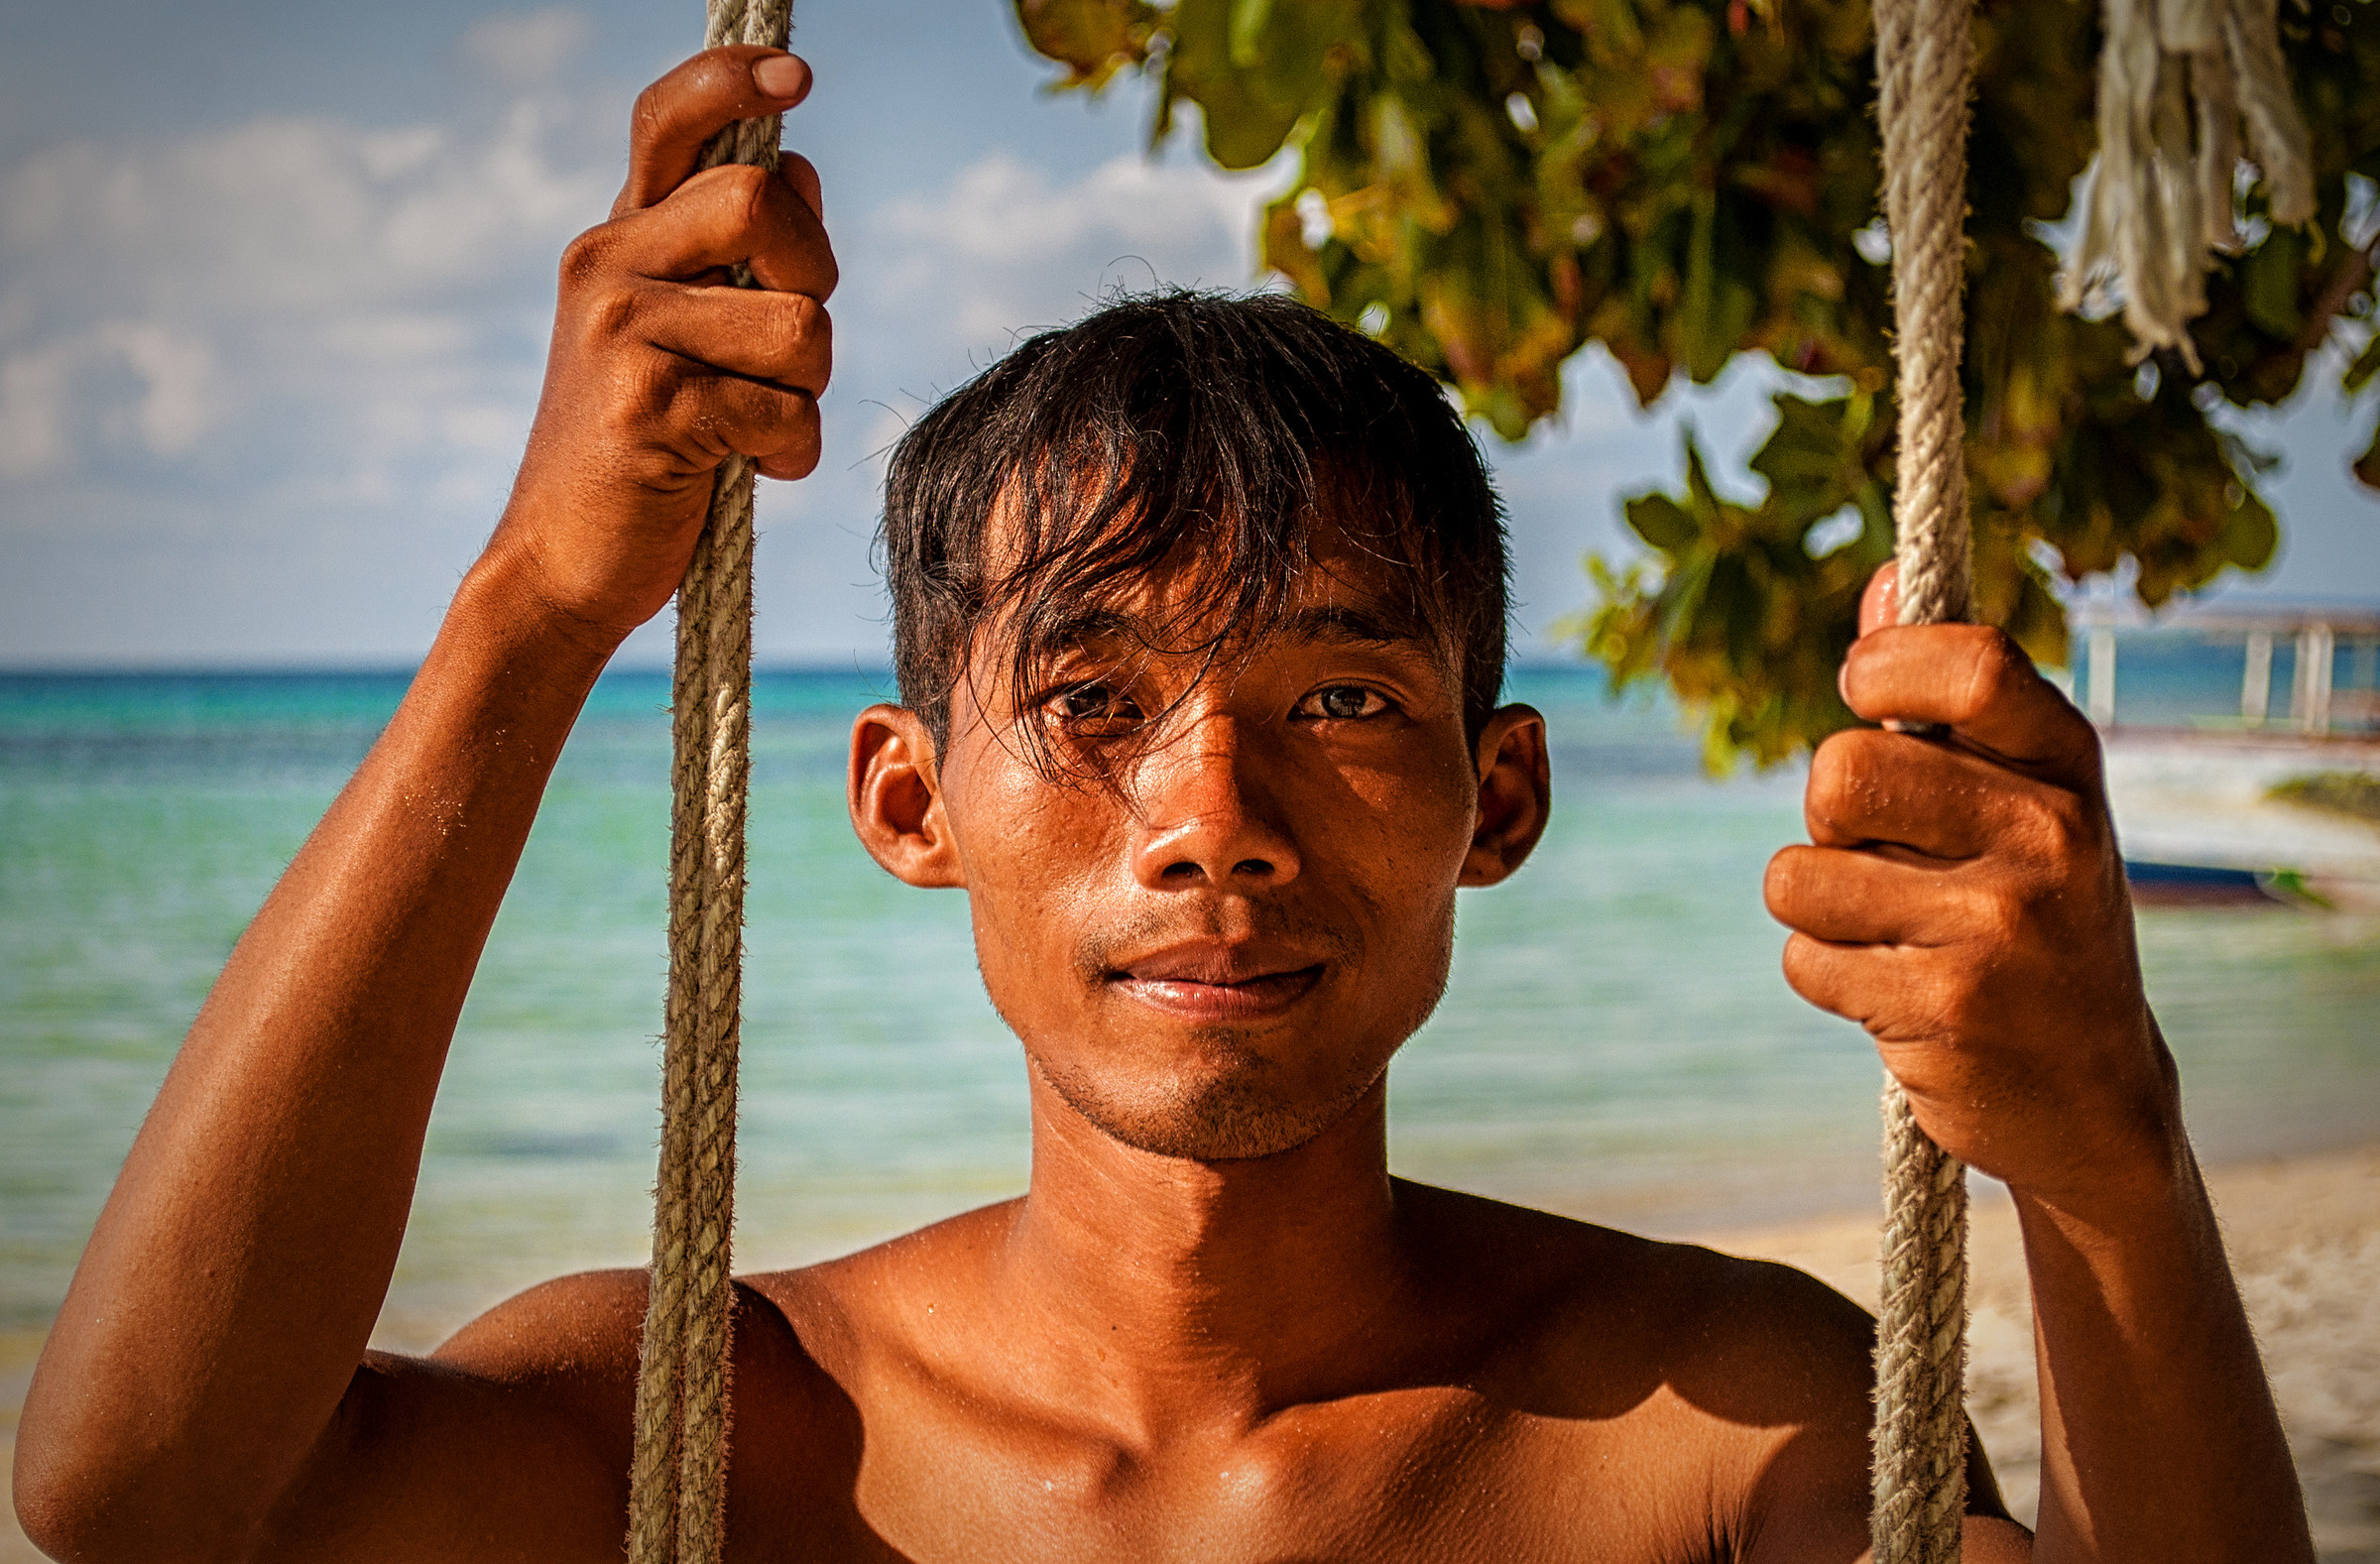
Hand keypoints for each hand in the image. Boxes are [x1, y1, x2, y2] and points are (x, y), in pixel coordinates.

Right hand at [477, 46, 835, 647]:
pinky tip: (747, 473)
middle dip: (817, 280)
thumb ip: (732, 258)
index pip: (668, 121)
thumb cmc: (645, 453)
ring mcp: (618, 333)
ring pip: (800, 324)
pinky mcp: (645, 408)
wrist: (564, 566)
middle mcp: (607, 267)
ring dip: (810, 393)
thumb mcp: (682, 337)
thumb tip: (799, 167)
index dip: (732, 80)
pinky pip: (783, 411)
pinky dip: (790, 455)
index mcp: (620, 241)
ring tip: (757, 428)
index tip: (796, 77)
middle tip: (791, 354)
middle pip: (761, 203)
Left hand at [1764, 566, 2182, 1207]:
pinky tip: (1898, 993)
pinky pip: (1803, 957)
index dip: (1884, 663)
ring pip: (1799, 873)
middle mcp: (2049, 839)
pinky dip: (1828, 975)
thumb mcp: (2021, 801)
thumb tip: (1886, 580)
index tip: (1859, 685)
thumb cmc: (2032, 918)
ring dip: (1819, 907)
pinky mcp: (1943, 1010)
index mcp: (2070, 771)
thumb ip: (1949, 696)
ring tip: (1894, 932)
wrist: (2094, 1097)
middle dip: (1828, 815)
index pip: (1972, 664)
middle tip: (1877, 852)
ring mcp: (1999, 928)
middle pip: (1841, 770)